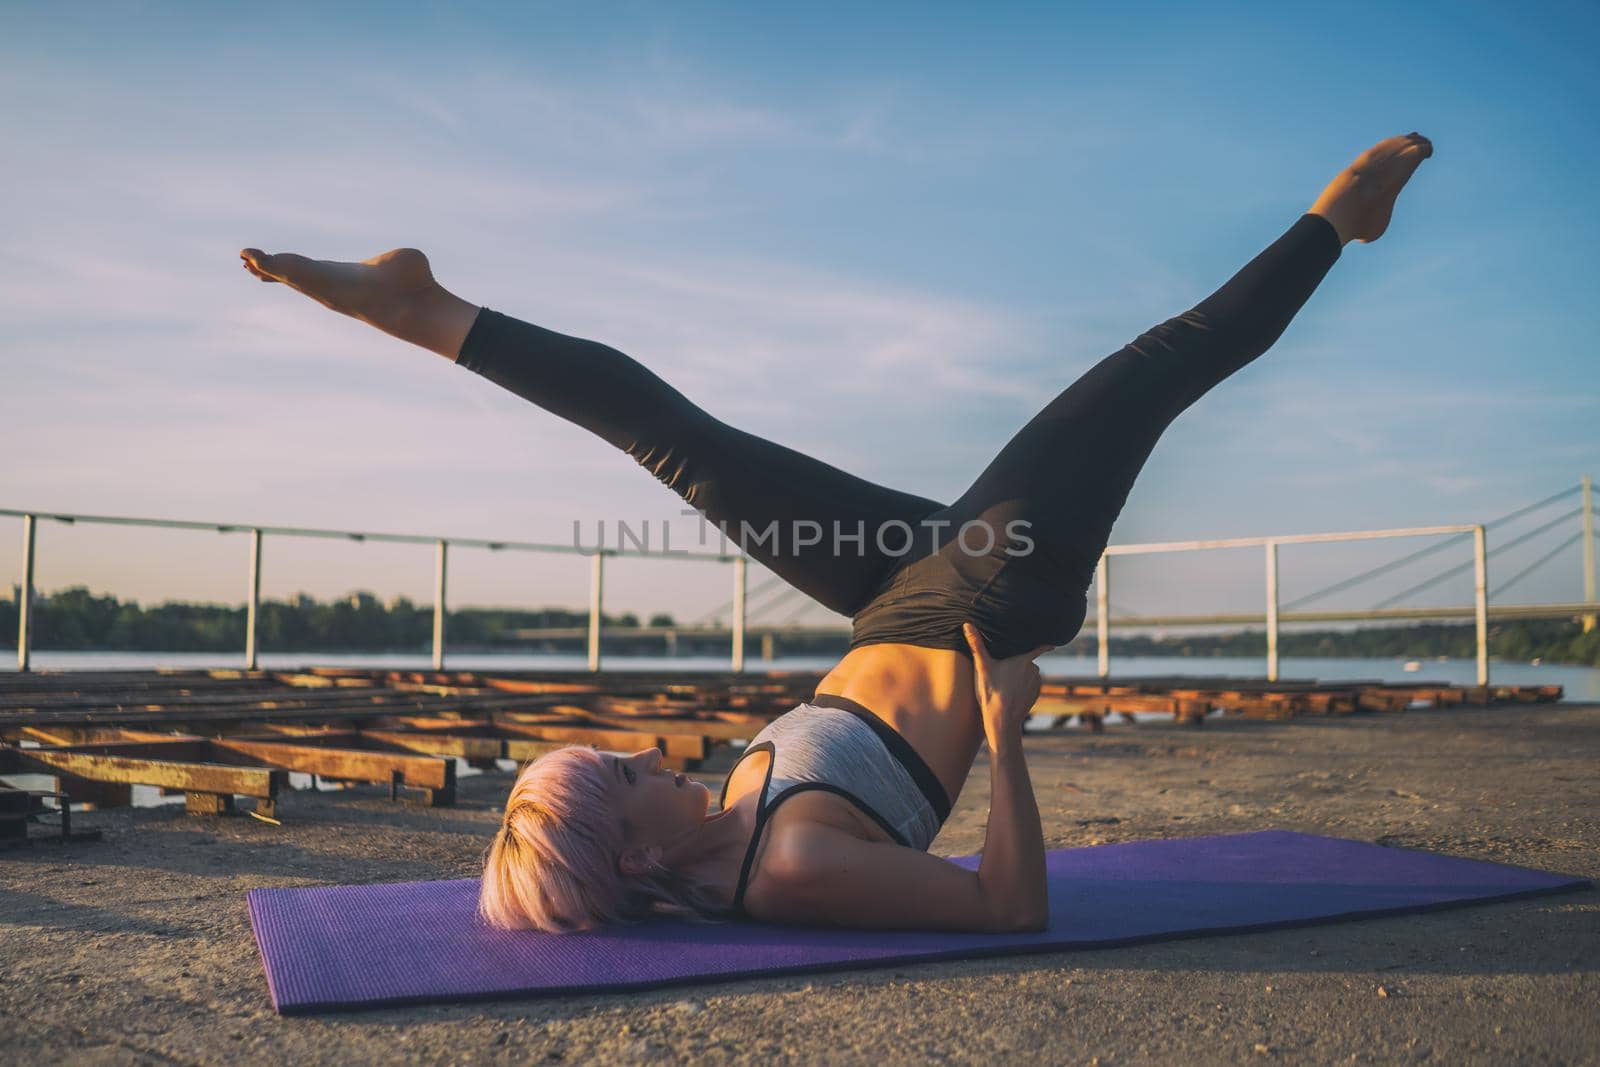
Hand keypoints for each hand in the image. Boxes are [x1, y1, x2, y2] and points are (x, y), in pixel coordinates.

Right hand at [962, 622, 1052, 751]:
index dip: (1045, 645)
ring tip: (1006, 684)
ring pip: (1029, 675)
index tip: (1052, 644)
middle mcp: (1034, 670)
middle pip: (1027, 662)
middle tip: (1003, 672)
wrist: (1002, 719)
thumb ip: (975, 644)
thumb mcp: (982, 666)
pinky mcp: (1036, 695)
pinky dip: (1024, 687)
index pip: (1039, 648)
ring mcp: (1036, 684)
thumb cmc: (992, 690)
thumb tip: (967, 624)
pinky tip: (1013, 693)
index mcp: (1024, 660)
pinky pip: (1031, 686)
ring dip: (1021, 677)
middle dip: (1018, 665)